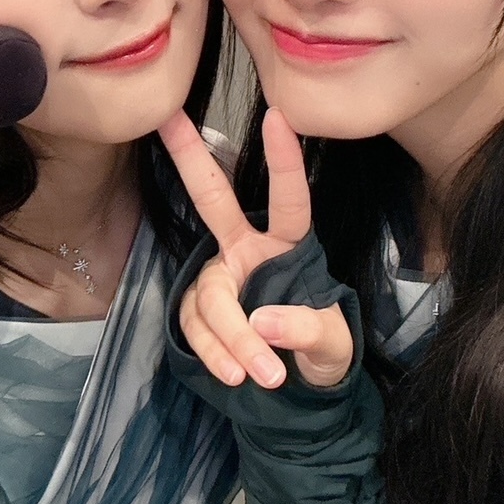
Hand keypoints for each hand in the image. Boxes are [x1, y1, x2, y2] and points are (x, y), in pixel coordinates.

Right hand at [158, 109, 352, 388]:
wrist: (297, 386)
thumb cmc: (322, 348)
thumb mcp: (333, 345)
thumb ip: (307, 330)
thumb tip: (264, 323)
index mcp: (287, 245)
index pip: (289, 200)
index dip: (284, 162)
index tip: (278, 117)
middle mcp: (244, 249)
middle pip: (212, 199)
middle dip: (191, 157)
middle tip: (170, 117)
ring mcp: (217, 277)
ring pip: (210, 296)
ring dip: (232, 337)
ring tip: (265, 375)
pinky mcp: (197, 310)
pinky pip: (196, 329)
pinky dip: (215, 354)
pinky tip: (234, 376)